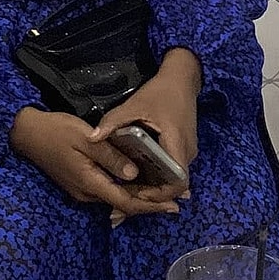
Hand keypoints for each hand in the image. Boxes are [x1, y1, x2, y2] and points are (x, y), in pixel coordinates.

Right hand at [9, 108, 180, 217]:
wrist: (27, 133)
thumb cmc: (56, 132)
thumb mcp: (86, 139)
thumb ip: (110, 157)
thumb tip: (134, 175)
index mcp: (90, 183)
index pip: (126, 203)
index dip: (151, 206)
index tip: (173, 205)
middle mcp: (87, 193)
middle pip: (124, 204)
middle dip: (150, 203)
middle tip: (177, 199)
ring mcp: (82, 190)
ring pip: (116, 198)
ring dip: (140, 196)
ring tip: (164, 190)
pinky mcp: (80, 182)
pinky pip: (108, 190)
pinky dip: (126, 189)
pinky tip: (140, 181)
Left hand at [88, 48, 200, 207]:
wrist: (182, 79)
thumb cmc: (160, 92)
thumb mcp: (134, 105)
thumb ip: (113, 122)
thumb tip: (91, 138)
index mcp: (177, 144)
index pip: (177, 182)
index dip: (159, 194)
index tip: (136, 193)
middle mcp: (186, 154)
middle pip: (172, 186)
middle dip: (149, 196)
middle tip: (123, 200)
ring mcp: (186, 153)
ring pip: (170, 179)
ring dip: (151, 188)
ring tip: (126, 192)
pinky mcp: (182, 150)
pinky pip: (169, 170)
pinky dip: (155, 178)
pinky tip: (135, 178)